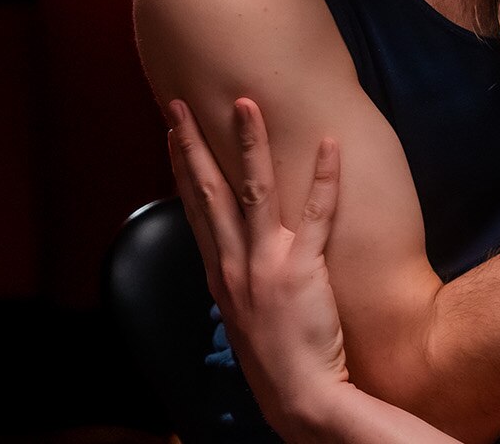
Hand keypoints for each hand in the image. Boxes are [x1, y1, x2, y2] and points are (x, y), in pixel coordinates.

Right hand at [167, 98, 348, 436]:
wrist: (299, 396)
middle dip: (193, 143)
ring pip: (254, 190)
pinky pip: (318, 213)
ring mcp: (266, 264)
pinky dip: (325, 176)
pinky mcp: (302, 269)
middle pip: (209, 191)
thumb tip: (235, 255)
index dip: (182, 168)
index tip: (171, 134)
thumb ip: (238, 280)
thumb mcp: (243, 315)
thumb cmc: (278, 358)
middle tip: (181, 104)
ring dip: (249, 143)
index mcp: (220, 273)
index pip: (196, 209)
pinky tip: (329, 143)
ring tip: (247, 103)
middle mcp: (235, 263)